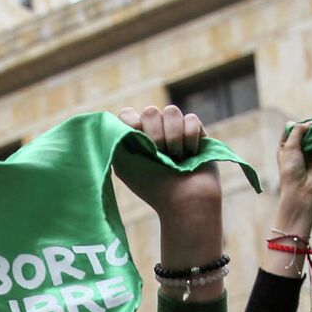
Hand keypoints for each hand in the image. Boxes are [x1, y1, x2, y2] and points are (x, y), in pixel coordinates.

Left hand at [115, 105, 222, 219]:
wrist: (185, 201)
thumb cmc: (153, 186)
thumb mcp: (124, 165)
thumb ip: (115, 139)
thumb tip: (118, 119)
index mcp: (135, 140)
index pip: (127, 114)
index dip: (131, 122)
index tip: (136, 137)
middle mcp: (155, 133)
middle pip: (150, 111)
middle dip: (155, 134)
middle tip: (160, 155)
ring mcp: (176, 131)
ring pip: (172, 111)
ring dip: (174, 136)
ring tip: (177, 157)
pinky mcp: (196, 133)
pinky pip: (192, 119)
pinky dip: (190, 137)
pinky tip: (190, 154)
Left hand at [273, 120, 311, 235]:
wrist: (302, 192)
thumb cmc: (291, 170)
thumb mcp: (289, 147)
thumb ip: (298, 131)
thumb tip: (311, 122)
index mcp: (286, 147)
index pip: (292, 130)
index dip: (298, 125)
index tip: (305, 124)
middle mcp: (299, 149)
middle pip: (307, 132)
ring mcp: (311, 154)